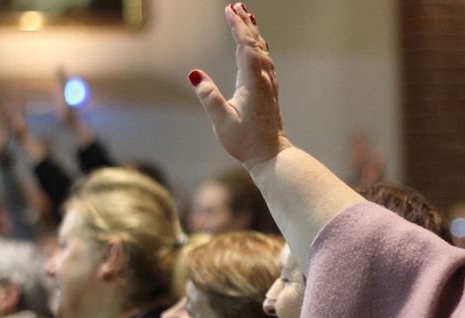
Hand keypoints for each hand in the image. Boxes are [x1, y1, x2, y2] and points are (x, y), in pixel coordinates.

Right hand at [189, 4, 290, 169]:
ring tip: (246, 17)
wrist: (270, 155)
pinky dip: (259, 47)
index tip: (229, 11)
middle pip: (256, 44)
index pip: (245, 46)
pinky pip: (265, 61)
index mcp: (253, 82)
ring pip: (262, 51)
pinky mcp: (269, 92)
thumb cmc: (245, 141)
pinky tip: (259, 46)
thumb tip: (194, 74)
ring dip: (253, 33)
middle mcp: (264, 79)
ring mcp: (269, 85)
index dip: (237, 27)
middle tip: (236, 6)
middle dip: (245, 24)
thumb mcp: (222, 121)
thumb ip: (208, 97)